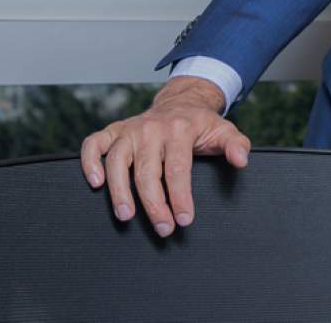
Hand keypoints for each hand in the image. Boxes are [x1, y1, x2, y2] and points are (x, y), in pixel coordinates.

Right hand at [80, 76, 250, 236]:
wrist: (181, 102)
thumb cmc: (201, 125)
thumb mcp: (225, 131)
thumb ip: (236, 145)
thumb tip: (241, 160)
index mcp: (180, 129)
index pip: (178, 169)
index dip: (180, 197)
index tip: (184, 219)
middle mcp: (151, 128)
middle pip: (148, 172)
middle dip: (154, 204)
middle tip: (162, 228)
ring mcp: (130, 129)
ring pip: (118, 161)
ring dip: (120, 191)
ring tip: (127, 216)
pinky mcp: (114, 131)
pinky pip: (94, 144)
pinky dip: (89, 162)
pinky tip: (96, 184)